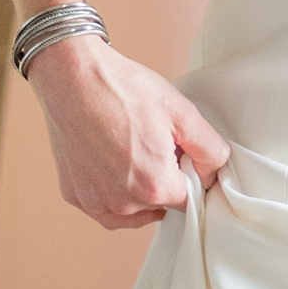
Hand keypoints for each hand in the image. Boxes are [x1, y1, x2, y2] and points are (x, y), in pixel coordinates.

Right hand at [25, 34, 228, 228]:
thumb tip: (213, 175)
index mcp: (154, 187)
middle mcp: (123, 203)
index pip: (188, 200)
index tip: (180, 154)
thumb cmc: (125, 90)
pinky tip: (112, 164)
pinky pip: (103, 206)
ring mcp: (95, 201)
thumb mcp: (183, 113)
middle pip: (159, 205)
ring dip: (138, 191)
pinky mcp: (74, 195)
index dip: (189, 176)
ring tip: (133, 151)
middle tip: (154, 144)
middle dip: (163, 181)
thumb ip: (210, 150)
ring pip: (131, 211)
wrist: (74, 77)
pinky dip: (112, 192)